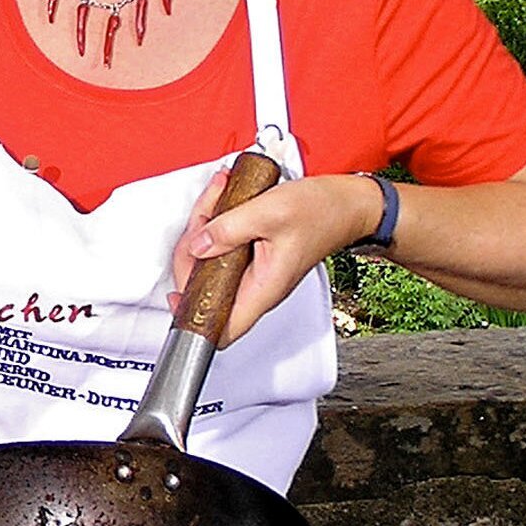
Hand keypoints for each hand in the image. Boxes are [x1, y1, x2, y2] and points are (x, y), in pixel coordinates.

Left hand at [170, 167, 378, 344]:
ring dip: (204, 225)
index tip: (177, 298)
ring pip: (210, 259)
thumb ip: (228, 229)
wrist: (348, 203)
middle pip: (205, 285)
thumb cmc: (321, 211)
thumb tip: (197, 245)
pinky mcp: (253, 254)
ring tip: (217, 197)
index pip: (223, 328)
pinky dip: (216, 219)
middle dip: (192, 249)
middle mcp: (257, 286)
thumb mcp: (268, 212)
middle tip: (203, 217)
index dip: (194, 321)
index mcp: (263, 289)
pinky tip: (223, 196)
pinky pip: (222, 243)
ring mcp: (254, 271)